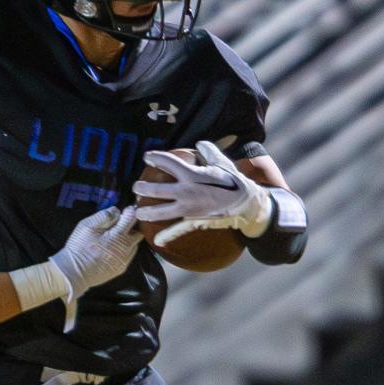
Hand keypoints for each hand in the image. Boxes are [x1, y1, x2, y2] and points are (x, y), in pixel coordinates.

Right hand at [49, 205, 141, 299]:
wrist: (74, 272)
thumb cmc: (79, 247)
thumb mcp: (87, 226)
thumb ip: (104, 216)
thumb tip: (117, 211)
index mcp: (118, 236)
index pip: (132, 219)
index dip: (129, 212)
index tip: (125, 210)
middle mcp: (126, 248)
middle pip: (138, 233)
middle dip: (131, 227)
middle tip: (119, 225)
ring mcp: (125, 260)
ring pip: (134, 245)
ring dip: (128, 239)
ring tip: (114, 238)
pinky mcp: (121, 268)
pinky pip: (128, 255)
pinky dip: (124, 249)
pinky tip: (111, 249)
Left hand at [132, 140, 271, 245]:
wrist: (247, 204)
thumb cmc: (233, 182)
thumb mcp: (222, 163)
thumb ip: (209, 152)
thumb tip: (200, 144)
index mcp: (193, 175)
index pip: (169, 163)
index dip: (156, 158)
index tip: (146, 157)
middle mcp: (187, 191)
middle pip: (158, 190)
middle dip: (143, 188)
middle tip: (136, 187)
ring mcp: (189, 208)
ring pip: (162, 211)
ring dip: (147, 211)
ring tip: (138, 211)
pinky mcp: (194, 220)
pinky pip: (177, 229)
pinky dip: (166, 236)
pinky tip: (156, 240)